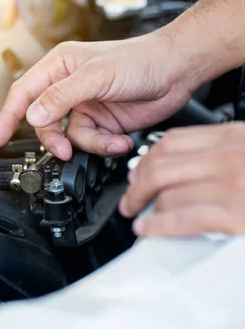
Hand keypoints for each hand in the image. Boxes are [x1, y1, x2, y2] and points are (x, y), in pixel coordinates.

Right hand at [0, 31, 197, 160]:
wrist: (178, 70)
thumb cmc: (140, 59)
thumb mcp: (96, 76)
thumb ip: (61, 97)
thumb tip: (33, 115)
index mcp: (58, 67)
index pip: (23, 93)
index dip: (7, 116)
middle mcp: (68, 87)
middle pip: (43, 122)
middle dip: (54, 138)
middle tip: (63, 149)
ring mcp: (85, 106)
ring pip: (68, 136)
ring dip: (88, 143)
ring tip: (109, 139)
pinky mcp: (102, 122)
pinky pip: (91, 142)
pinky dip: (105, 145)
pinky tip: (121, 139)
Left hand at [120, 123, 244, 236]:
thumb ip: (225, 151)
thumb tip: (193, 163)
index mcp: (234, 136)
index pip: (173, 141)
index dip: (146, 160)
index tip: (137, 172)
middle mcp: (229, 157)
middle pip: (161, 168)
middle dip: (136, 187)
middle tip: (129, 199)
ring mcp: (232, 185)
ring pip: (167, 194)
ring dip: (144, 208)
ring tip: (136, 216)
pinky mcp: (236, 216)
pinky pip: (184, 219)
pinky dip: (158, 225)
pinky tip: (147, 228)